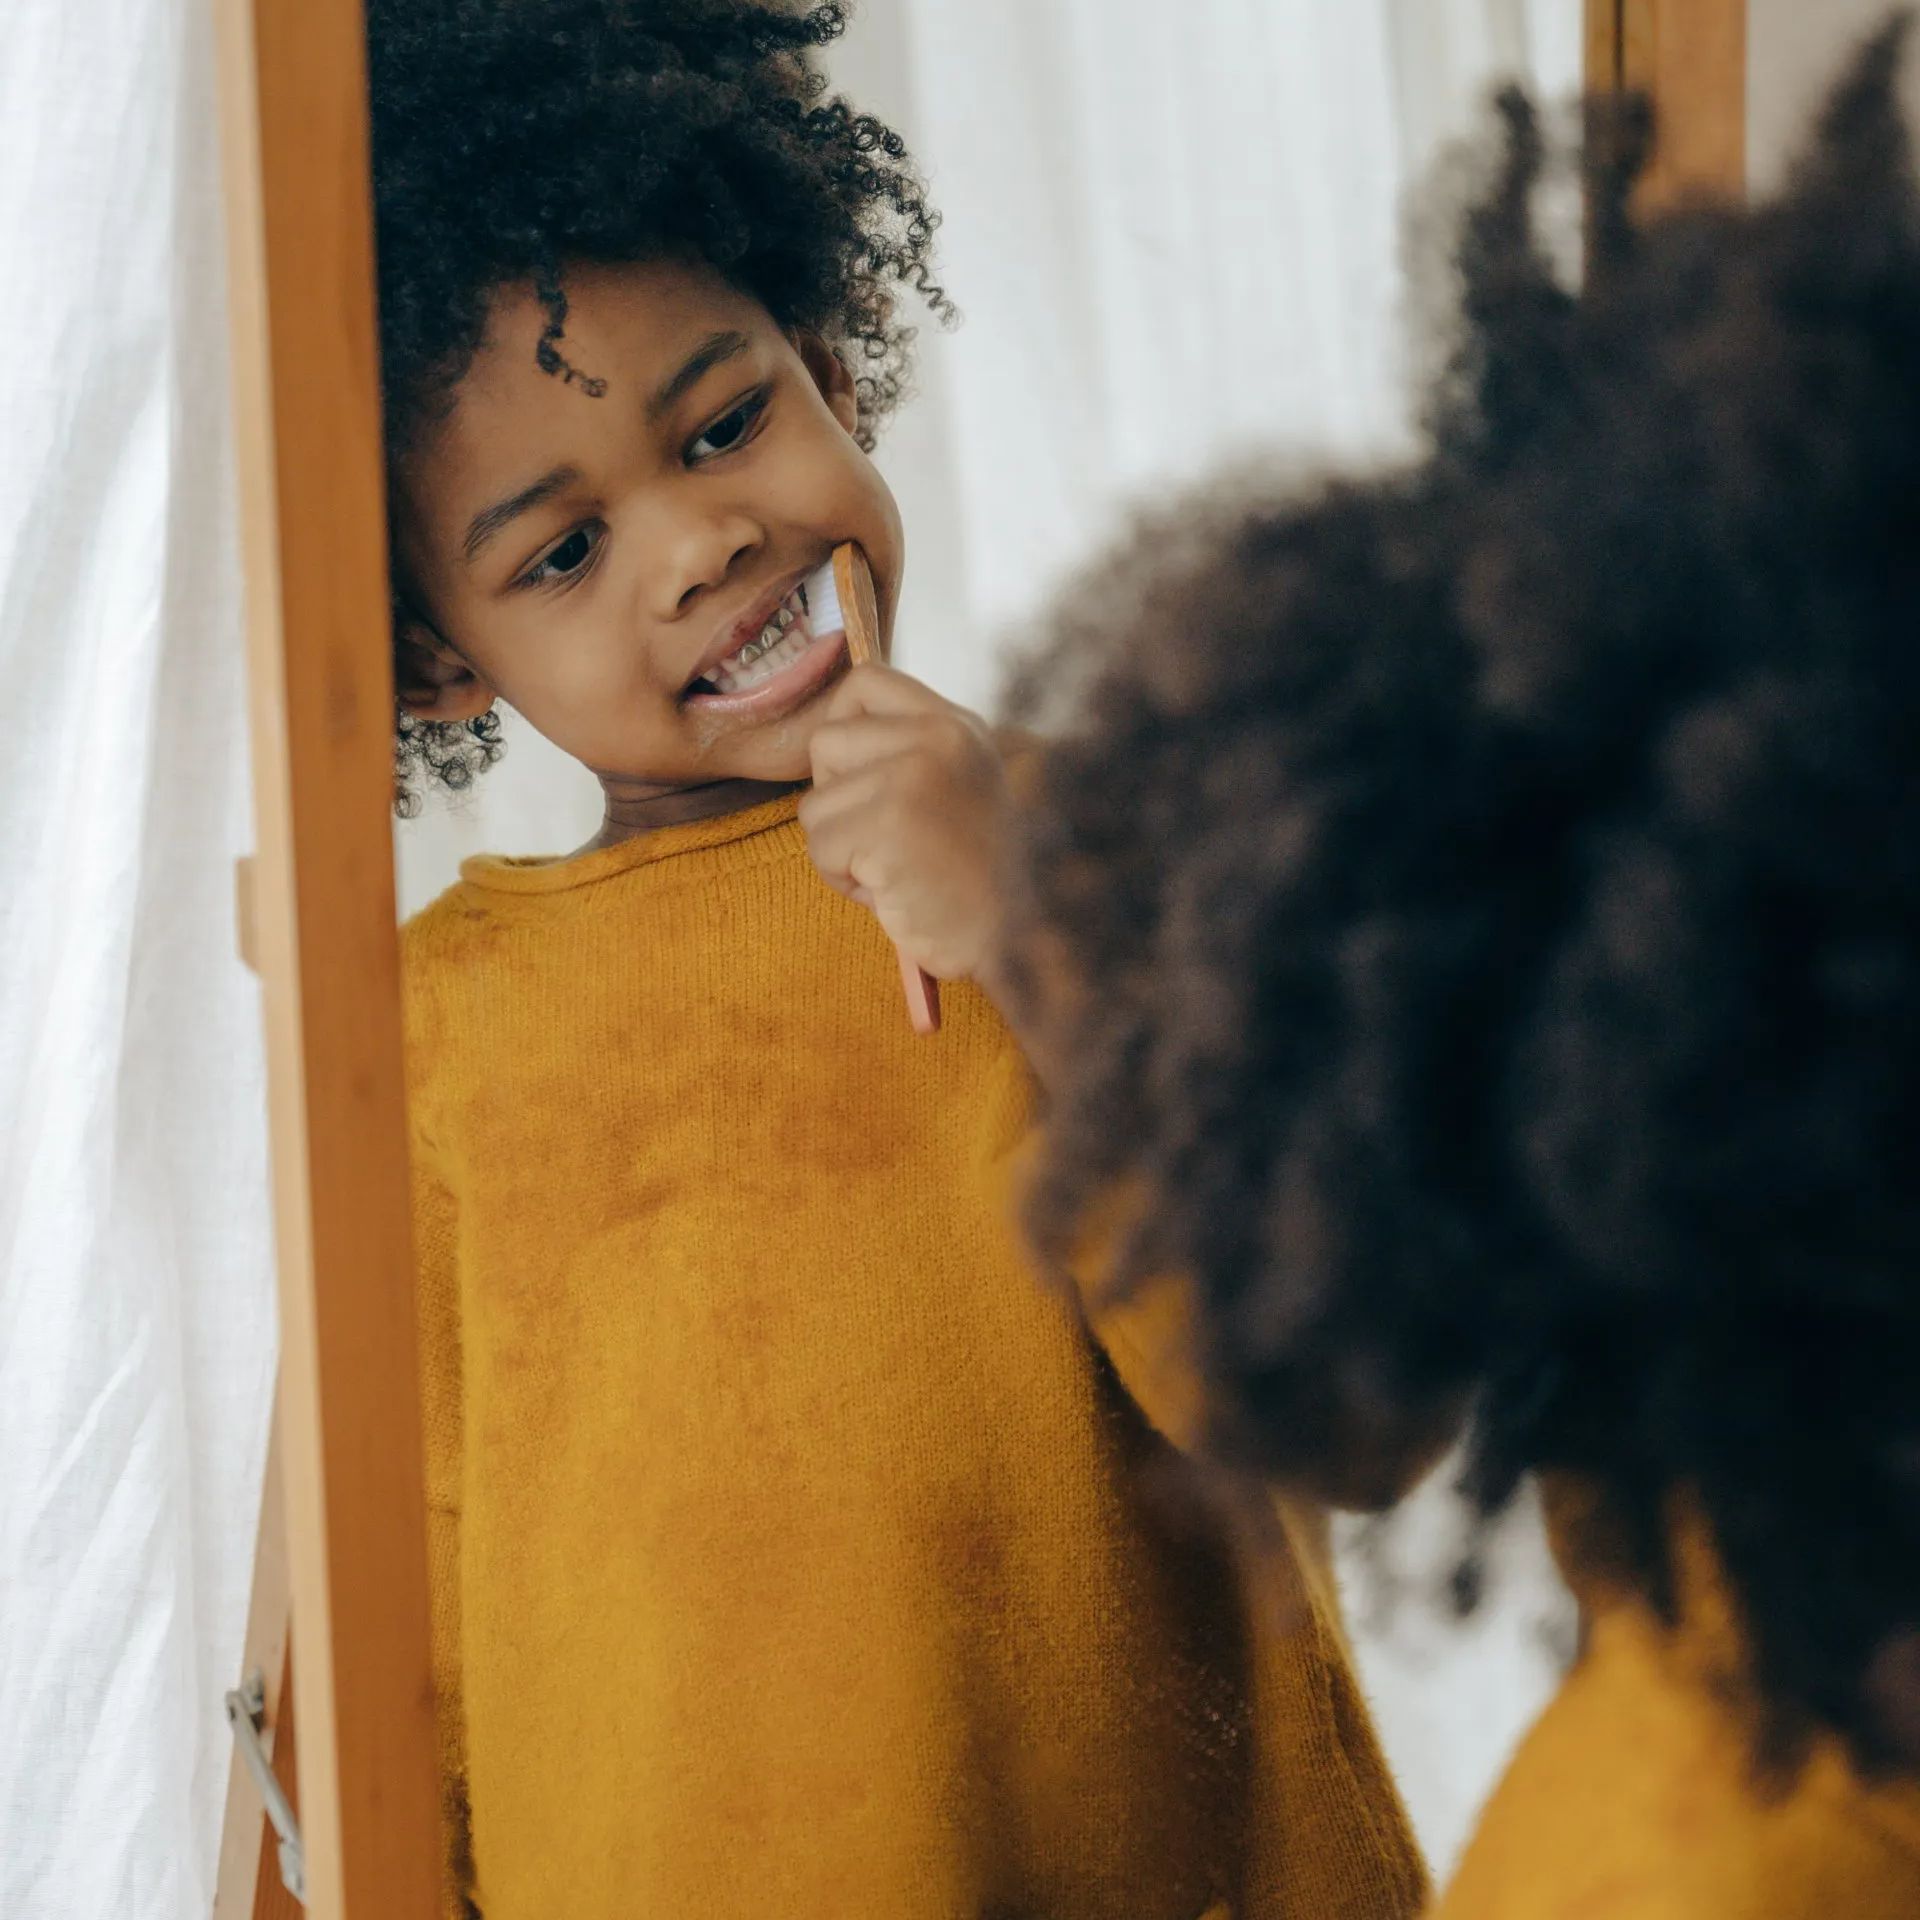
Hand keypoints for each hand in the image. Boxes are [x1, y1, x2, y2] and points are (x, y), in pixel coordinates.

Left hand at [800, 664, 1012, 986]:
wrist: (1018, 937)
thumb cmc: (977, 878)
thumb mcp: (957, 788)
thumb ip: (908, 753)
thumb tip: (829, 742)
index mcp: (957, 726)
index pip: (866, 682)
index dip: (842, 726)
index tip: (855, 775)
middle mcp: (938, 739)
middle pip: (825, 743)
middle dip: (835, 799)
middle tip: (881, 839)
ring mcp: (913, 778)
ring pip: (815, 805)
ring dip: (839, 850)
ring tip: (892, 872)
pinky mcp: (890, 825)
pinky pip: (821, 848)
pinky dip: (843, 880)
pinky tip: (889, 892)